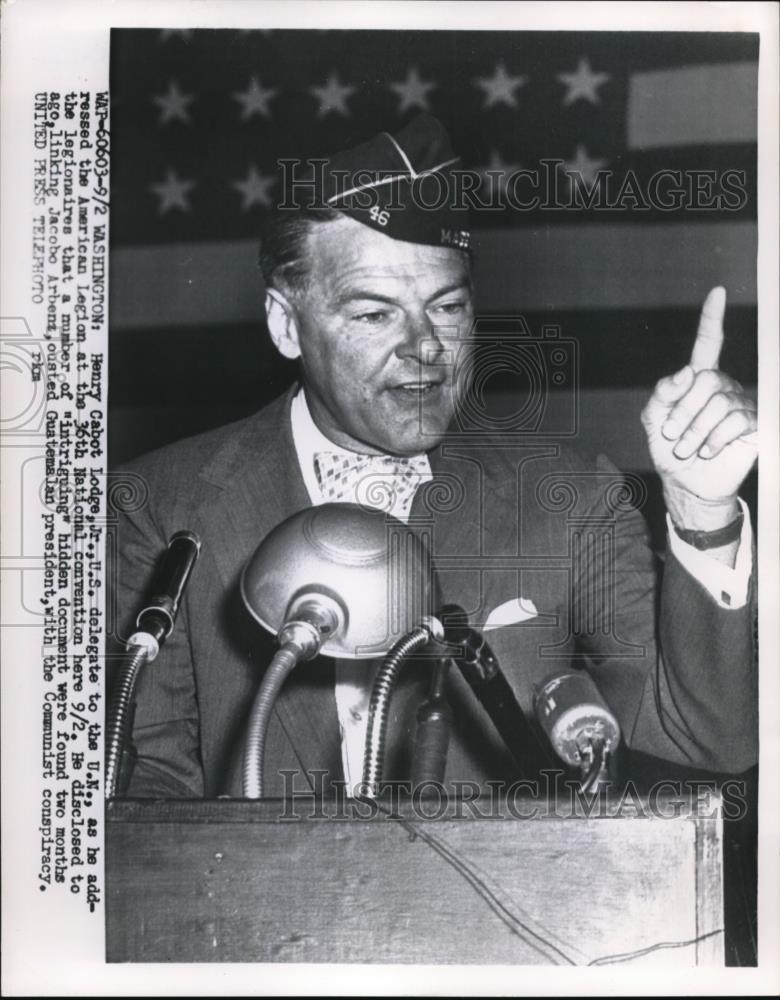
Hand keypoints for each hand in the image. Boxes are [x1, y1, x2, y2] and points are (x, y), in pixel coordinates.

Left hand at [641, 287, 756, 526]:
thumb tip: (686, 374)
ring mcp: (741, 404)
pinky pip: (734, 422)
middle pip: (707, 380)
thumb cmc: (670, 449)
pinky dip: (713, 439)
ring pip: (719, 403)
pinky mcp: (753, 426)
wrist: (686, 484)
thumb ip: (662, 393)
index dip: (711, 319)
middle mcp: (723, 387)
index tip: (717, 293)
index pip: (708, 343)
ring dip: (694, 430)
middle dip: (683, 410)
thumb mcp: (653, 420)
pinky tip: (707, 451)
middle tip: (672, 434)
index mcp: (699, 379)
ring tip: (687, 448)